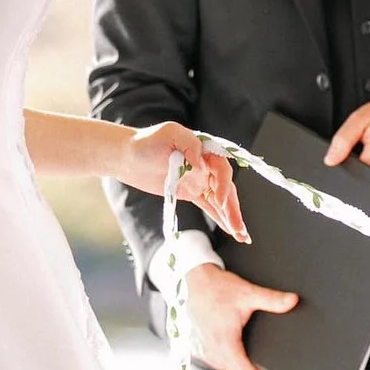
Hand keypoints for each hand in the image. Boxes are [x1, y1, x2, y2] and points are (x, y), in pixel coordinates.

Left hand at [117, 122, 247, 242]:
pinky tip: (230, 230)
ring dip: (231, 217)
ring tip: (241, 235)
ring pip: (221, 201)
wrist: (128, 157)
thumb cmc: (146, 141)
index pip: (222, 168)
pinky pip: (209, 207)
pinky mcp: (190, 192)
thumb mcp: (169, 133)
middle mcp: (206, 165)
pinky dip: (220, 218)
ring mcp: (199, 180)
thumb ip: (189, 145)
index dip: (224, 185)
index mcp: (205, 150)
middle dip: (233, 208)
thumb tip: (201, 164)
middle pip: (226, 188)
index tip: (219, 200)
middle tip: (238, 227)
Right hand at [181, 262, 299, 369]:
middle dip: (248, 363)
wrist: (196, 280)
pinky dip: (222, 353)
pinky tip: (227, 338)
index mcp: (225, 342)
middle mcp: (212, 350)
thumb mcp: (248, 293)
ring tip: (240, 341)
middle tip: (255, 346)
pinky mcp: (197, 346)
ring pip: (224, 367)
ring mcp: (203, 350)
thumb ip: (273, 299)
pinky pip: (214, 359)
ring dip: (234, 358)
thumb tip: (292, 301)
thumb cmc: (217, 288)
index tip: (265, 363)